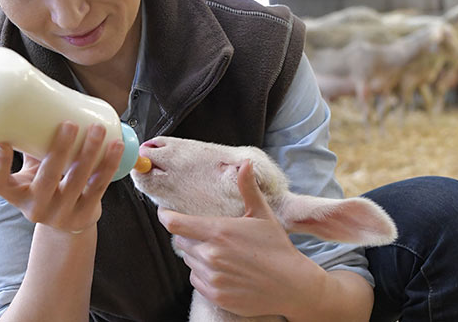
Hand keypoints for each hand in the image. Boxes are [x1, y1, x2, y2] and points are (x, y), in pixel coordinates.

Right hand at [0, 121, 123, 233]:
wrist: (66, 225)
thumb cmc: (46, 186)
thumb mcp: (30, 172)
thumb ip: (29, 145)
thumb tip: (29, 103)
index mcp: (16, 195)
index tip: (4, 142)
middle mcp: (35, 208)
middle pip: (46, 178)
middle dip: (59, 149)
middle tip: (70, 124)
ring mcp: (61, 214)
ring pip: (77, 180)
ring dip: (89, 152)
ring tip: (97, 129)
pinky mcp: (84, 214)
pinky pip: (99, 186)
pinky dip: (108, 164)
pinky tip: (116, 146)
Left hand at [158, 161, 324, 317]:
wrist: (292, 286)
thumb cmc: (277, 248)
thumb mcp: (263, 214)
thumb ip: (248, 188)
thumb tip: (244, 163)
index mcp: (218, 231)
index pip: (175, 224)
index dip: (165, 216)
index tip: (166, 212)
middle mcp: (210, 255)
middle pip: (181, 243)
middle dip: (190, 237)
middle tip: (209, 235)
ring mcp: (212, 277)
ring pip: (189, 262)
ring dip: (198, 256)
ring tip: (222, 254)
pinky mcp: (215, 295)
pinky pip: (196, 281)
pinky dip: (204, 275)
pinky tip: (224, 271)